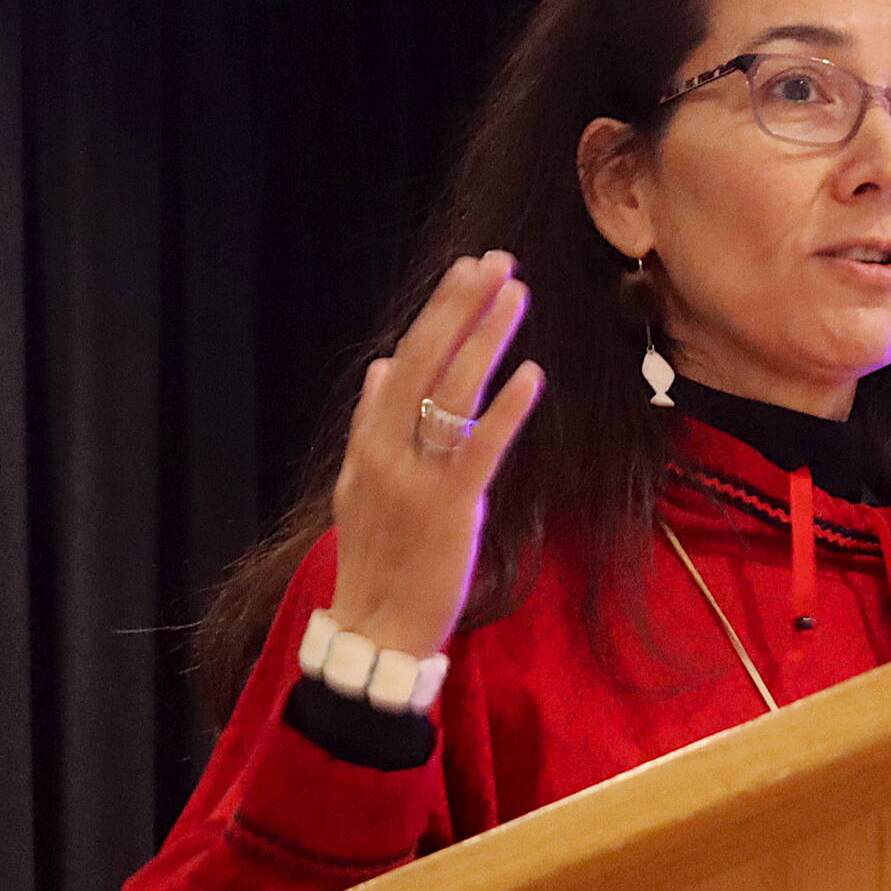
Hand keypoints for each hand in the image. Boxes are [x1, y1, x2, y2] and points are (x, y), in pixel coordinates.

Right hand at [328, 249, 543, 656]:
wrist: (376, 630)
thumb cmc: (379, 558)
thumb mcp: (360, 486)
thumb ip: (373, 424)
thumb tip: (384, 365)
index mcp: (368, 441)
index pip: (407, 359)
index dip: (439, 313)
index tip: (466, 272)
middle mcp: (385, 451)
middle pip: (427, 361)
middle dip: (462, 307)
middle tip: (496, 260)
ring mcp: (414, 479)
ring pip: (452, 392)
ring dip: (486, 338)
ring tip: (515, 294)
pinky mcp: (449, 510)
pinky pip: (479, 449)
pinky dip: (504, 410)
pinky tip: (530, 374)